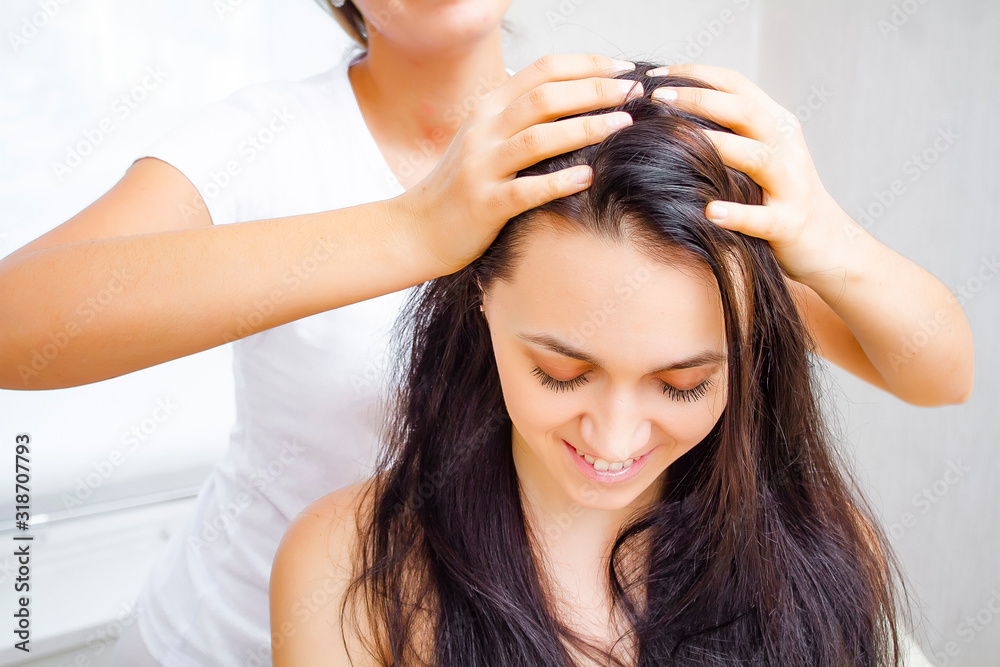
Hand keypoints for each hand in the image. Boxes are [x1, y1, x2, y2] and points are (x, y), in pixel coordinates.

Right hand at [401, 54, 643, 275]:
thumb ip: (523, 117)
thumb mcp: (488, 139)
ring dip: (585, 128)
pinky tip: (588, 178)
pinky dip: (558, 182)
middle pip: (545, 97)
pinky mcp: (484, 204)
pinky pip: (525, 190)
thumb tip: (579, 98)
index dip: (587, 65)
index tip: (624, 70)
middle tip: (634, 93)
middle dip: (595, 91)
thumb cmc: (463, 184)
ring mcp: (482, 166)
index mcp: (489, 107)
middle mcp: (484, 130)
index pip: (543, 70)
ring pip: (538, 138)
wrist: (419, 228)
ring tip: (623, 125)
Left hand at [647, 63, 858, 284]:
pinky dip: (737, 215)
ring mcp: (791, 185)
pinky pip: (762, 218)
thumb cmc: (777, 196)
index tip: (656, 75)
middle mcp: (786, 148)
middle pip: (746, 112)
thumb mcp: (758, 154)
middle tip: (658, 97)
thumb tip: (669, 112)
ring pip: (757, 157)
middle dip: (700, 100)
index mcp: (776, 125)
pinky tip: (711, 212)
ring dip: (717, 147)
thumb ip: (727, 132)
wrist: (827, 243)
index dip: (697, 75)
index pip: (737, 86)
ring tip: (676, 141)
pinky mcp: (789, 224)